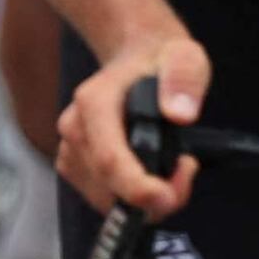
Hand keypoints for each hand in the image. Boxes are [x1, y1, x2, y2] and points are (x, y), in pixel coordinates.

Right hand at [61, 26, 210, 218]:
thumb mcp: (186, 58)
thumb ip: (184, 79)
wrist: (137, 58)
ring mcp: (71, 148)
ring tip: (172, 168)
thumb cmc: (161, 61)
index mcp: (95, 101)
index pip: (109, 159)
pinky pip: (103, 198)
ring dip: (143, 200)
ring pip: (105, 199)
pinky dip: (130, 197)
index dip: (137, 188)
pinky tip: (151, 174)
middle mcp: (75, 127)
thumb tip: (180, 114)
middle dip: (152, 198)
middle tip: (186, 172)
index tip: (168, 197)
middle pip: (108, 186)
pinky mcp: (75, 165)